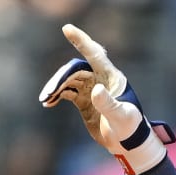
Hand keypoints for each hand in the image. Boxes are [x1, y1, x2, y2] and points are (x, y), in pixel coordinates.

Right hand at [39, 24, 175, 174]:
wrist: (128, 143)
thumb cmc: (130, 128)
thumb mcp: (121, 116)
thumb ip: (109, 103)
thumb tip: (95, 90)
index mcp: (112, 77)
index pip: (95, 54)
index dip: (81, 41)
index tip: (67, 29)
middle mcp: (100, 80)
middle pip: (75, 70)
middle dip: (60, 78)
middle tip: (48, 93)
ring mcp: (91, 90)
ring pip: (69, 80)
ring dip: (55, 87)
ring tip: (45, 99)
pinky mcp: (84, 101)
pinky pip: (66, 92)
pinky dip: (56, 95)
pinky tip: (48, 103)